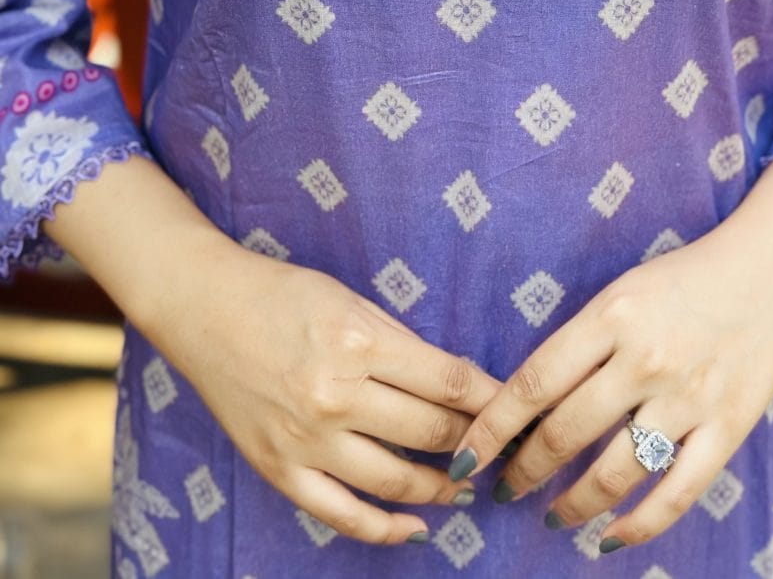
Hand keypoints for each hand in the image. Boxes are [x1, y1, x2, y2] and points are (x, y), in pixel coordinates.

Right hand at [151, 245, 501, 545]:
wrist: (204, 308)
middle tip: (501, 448)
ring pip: (396, 481)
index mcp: (359, 341)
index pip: (449, 383)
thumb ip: (401, 343)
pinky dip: (385, 529)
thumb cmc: (282, 294)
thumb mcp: (350, 300)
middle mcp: (335, 394)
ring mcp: (305, 438)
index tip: (517, 411)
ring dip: (442, 488)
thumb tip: (457, 385)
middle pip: (431, 432)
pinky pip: (341, 514)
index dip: (492, 401)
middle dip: (476, 442)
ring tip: (466, 485)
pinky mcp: (278, 468)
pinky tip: (417, 528)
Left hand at [446, 211, 772, 553]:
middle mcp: (645, 359)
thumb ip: (582, 340)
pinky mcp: (728, 427)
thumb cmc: (685, 276)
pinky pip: (677, 493)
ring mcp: (688, 397)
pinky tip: (610, 538)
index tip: (467, 455)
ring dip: (574, 504)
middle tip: (504, 489)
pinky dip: (639, 526)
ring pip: (615, 472)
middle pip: (565, 432)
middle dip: (524, 470)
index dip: (492, 427)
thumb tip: (529, 400)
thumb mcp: (622, 290)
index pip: (533, 383)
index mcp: (611, 316)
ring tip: (552, 516)